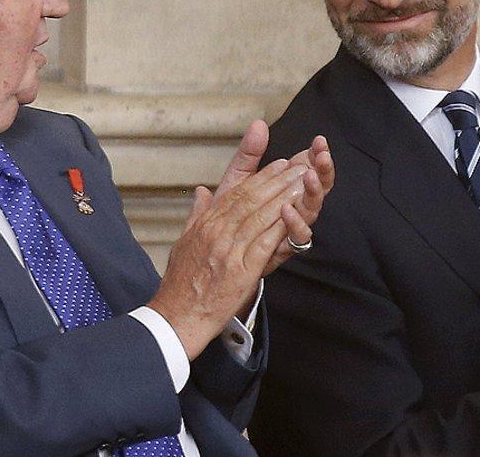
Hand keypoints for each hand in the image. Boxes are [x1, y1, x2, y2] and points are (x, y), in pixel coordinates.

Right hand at [151, 121, 313, 358]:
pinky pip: (264, 243)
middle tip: (296, 168)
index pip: (237, 194)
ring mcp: (229, 250)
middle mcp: (217, 232)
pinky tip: (294, 215)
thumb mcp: (183, 242)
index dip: (260, 177)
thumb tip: (201, 192)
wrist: (177, 315)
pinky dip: (280, 226)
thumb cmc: (180, 283)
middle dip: (276, 181)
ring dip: (283, 198)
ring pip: (260, 216)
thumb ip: (197, 215)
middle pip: (251, 200)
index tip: (277, 165)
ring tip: (302, 185)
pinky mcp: (241, 271)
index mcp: (205, 224)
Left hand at [211, 122, 334, 276]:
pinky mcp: (283, 250)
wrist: (213, 261)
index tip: (319, 141)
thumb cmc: (227, 220)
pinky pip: (297, 238)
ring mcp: (289, 230)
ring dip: (313, 193)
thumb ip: (249, 155)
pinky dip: (294, 223)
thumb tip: (258, 124)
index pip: (309, 169)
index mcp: (285, 192)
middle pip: (316, 188)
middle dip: (323, 170)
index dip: (316, 155)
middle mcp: (293, 210)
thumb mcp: (235, 182)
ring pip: (311, 211)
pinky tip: (288, 209)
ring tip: (309, 176)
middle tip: (323, 154)